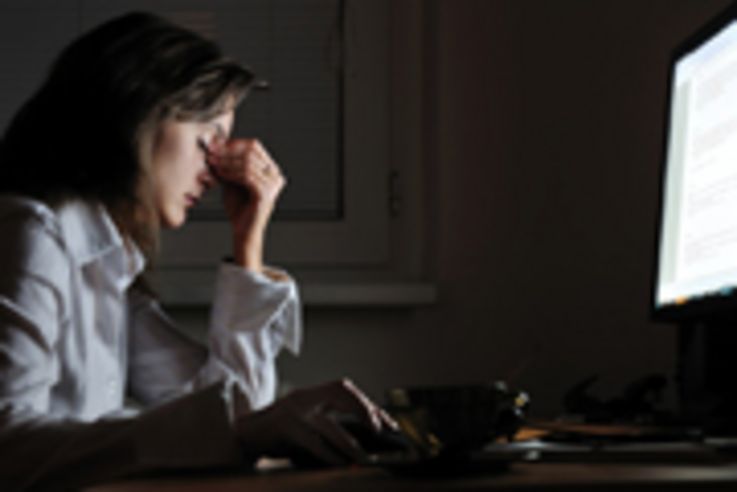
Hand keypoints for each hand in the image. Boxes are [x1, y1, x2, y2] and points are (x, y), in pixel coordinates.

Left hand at [206, 138, 284, 270]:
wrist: (243, 231)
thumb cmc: (238, 208)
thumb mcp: (231, 181)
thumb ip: (227, 164)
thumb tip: (214, 145)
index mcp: (270, 169)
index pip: (254, 146)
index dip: (234, 143)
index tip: (215, 145)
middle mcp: (275, 175)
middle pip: (251, 152)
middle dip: (228, 151)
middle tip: (211, 152)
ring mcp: (273, 185)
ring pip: (248, 163)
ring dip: (227, 162)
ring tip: (213, 164)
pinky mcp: (266, 194)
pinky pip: (247, 176)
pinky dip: (232, 173)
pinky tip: (221, 174)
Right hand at [234, 379, 398, 465]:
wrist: (244, 437)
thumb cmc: (280, 434)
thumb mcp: (305, 420)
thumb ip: (328, 421)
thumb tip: (367, 436)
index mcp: (310, 394)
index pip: (344, 388)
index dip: (367, 403)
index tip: (386, 424)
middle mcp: (303, 397)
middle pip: (341, 392)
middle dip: (364, 410)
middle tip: (380, 432)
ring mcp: (293, 412)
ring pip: (329, 425)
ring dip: (351, 444)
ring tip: (365, 459)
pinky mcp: (285, 430)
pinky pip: (314, 444)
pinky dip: (330, 456)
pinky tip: (342, 465)